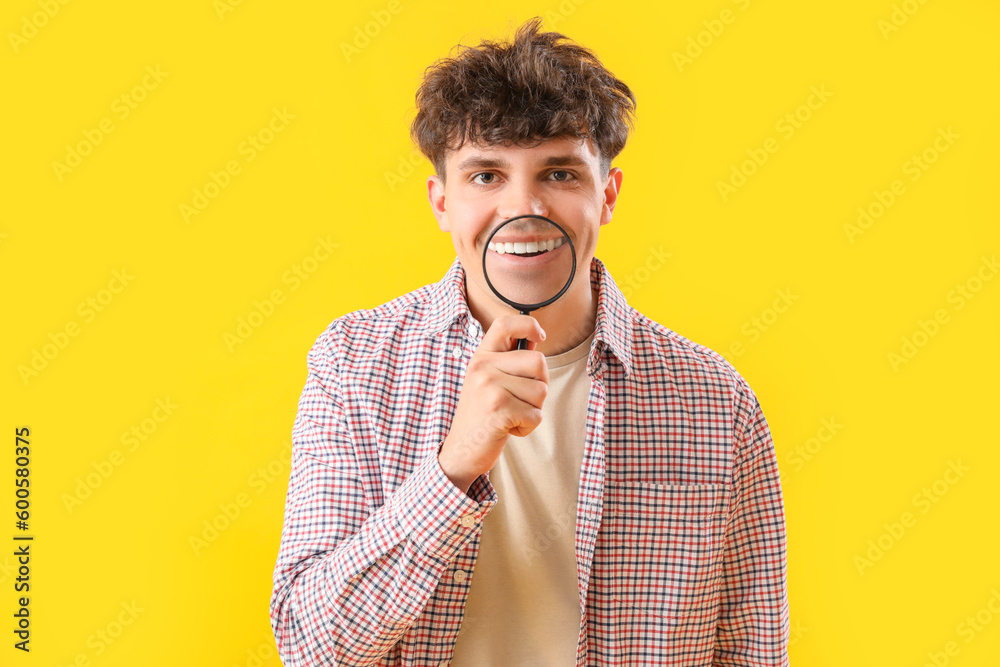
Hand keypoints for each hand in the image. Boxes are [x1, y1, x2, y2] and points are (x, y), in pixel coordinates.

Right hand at [438, 315, 549, 492]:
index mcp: (481, 357)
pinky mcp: (499, 410)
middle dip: (540, 385)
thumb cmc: (482, 415)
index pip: (506, 323)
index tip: (539, 337)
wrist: (462, 450)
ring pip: (541, 390)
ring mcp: (489, 387)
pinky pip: (536, 415)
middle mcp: (483, 367)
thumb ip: (508, 360)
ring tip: (511, 415)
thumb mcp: (488, 381)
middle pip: (538, 362)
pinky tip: (508, 428)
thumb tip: (535, 338)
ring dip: (533, 409)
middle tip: (519, 400)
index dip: (529, 324)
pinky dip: (528, 426)